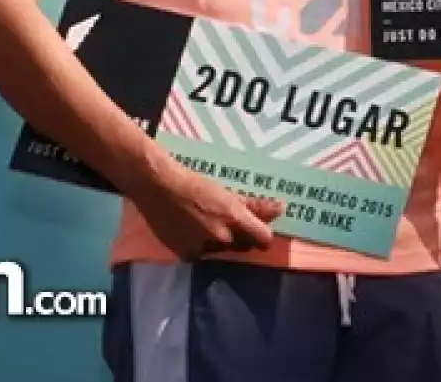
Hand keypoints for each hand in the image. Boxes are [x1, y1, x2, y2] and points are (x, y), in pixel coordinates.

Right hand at [130, 159, 283, 259]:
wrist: (158, 187)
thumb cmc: (195, 185)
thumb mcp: (227, 193)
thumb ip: (255, 205)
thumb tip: (281, 209)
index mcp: (234, 218)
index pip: (263, 239)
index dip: (263, 237)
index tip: (259, 232)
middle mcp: (221, 237)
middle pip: (242, 246)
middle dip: (240, 237)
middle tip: (229, 223)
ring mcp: (202, 248)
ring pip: (222, 252)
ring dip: (219, 243)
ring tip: (207, 225)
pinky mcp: (185, 255)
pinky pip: (201, 256)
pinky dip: (200, 247)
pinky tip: (192, 232)